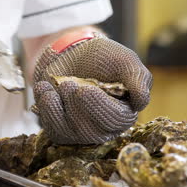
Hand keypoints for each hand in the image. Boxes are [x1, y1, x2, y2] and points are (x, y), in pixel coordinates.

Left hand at [32, 32, 152, 144]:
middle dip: (76, 107)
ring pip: (68, 131)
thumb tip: (141, 102)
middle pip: (91, 131)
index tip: (84, 89)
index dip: (99, 107)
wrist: (71, 54)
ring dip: (57, 108)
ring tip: (57, 85)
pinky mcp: (60, 130)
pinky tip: (44, 88)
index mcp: (124, 114)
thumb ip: (138, 79)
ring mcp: (80, 132)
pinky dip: (46, 108)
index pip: (115, 120)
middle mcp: (103, 128)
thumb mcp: (125, 61)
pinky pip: (51, 128)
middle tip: (68, 84)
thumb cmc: (102, 58)